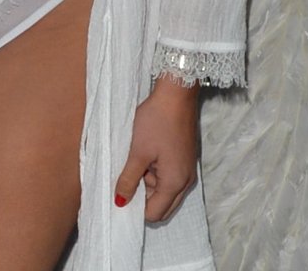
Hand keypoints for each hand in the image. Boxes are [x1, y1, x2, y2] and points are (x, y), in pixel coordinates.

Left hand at [113, 75, 199, 222]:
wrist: (176, 93)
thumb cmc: (157, 121)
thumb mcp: (138, 151)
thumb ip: (129, 179)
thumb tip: (120, 202)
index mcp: (175, 183)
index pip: (155, 214)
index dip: (136, 208)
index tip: (122, 193)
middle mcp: (186, 181)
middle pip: (163, 205)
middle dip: (144, 197)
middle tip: (128, 177)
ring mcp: (187, 169)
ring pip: (165, 190)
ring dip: (149, 182)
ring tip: (138, 158)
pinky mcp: (185, 158)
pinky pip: (170, 176)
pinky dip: (156, 171)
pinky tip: (146, 153)